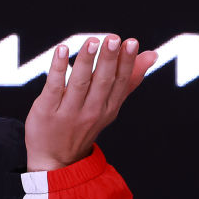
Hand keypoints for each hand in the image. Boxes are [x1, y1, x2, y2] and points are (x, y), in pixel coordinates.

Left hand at [25, 35, 156, 171]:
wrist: (55, 159)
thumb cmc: (83, 125)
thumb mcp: (109, 107)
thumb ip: (128, 80)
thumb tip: (151, 55)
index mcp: (109, 108)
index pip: (120, 82)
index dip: (125, 62)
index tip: (131, 42)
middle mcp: (91, 111)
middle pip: (102, 82)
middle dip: (108, 60)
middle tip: (113, 39)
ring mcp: (68, 112)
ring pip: (79, 82)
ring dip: (85, 60)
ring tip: (92, 41)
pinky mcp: (47, 111)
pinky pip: (53, 87)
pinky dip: (58, 68)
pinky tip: (61, 50)